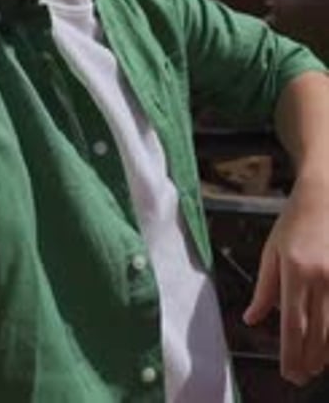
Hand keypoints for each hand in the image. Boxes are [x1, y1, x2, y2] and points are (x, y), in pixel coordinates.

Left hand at [243, 176, 328, 384]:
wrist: (323, 196)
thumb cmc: (293, 223)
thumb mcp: (271, 252)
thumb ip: (264, 289)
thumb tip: (252, 319)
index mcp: (295, 271)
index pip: (293, 324)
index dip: (291, 354)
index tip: (288, 372)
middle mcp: (320, 278)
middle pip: (317, 333)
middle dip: (308, 361)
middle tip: (299, 376)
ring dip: (324, 353)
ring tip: (313, 366)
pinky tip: (328, 345)